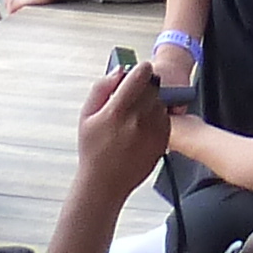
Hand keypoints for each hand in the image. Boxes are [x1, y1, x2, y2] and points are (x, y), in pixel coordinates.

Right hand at [75, 63, 168, 200]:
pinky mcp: (163, 141)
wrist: (105, 183)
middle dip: (144, 87)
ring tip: (133, 118)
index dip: (140, 70)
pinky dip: (156, 118)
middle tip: (131, 98)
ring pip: (160, 101)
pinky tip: (140, 130)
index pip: (142, 74)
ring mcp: (154, 130)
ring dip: (151, 103)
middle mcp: (139, 119)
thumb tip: (120, 70)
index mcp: (118, 110)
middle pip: (153, 86)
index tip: (136, 73)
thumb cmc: (93, 149)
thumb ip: (102, 87)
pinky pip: (165, 118)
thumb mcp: (86, 115)